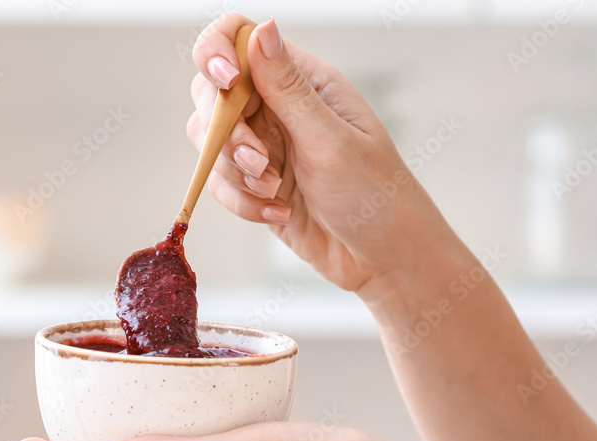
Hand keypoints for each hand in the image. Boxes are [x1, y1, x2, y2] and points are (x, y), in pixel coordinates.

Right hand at [189, 15, 454, 292]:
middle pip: (212, 94)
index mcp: (303, 82)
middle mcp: (279, 108)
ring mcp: (265, 147)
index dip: (217, 53)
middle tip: (260, 162)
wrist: (385, 257)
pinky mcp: (256, 186)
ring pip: (211, 143)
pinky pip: (221, 184)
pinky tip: (279, 212)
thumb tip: (261, 27)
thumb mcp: (330, 139)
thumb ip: (287, 88)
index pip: (239, 40)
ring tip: (275, 190)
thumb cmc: (375, 193)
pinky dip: (242, 202)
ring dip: (234, 171)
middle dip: (226, 131)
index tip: (225, 84)